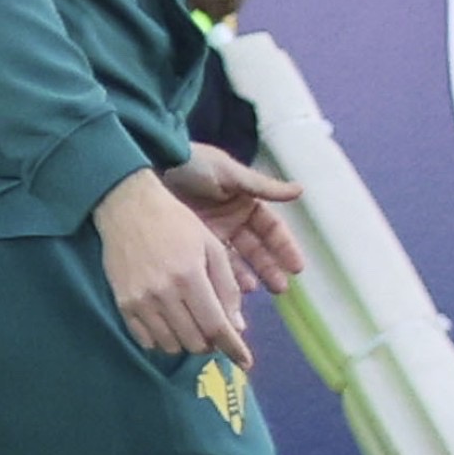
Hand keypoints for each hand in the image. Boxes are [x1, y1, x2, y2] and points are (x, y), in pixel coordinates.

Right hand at [96, 167, 252, 366]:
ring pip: (171, 346)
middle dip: (211, 343)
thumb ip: (227, 287)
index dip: (233, 348)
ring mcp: (140, 301)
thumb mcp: (211, 246)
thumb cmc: (176, 223)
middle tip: (214, 330)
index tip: (245, 362)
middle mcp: (164, 293)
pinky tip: (170, 325)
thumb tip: (237, 327)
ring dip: (188, 343)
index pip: (216, 326)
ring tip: (192, 325)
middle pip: (195, 342)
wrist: (128, 208)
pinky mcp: (123, 305)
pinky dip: (163, 341)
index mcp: (190, 276)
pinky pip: (146, 341)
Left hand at [163, 145, 305, 294]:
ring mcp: (213, 235)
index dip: (284, 247)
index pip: (271, 229)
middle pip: (257, 250)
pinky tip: (227, 290)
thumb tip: (299, 190)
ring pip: (236, 261)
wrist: (153, 163)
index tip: (296, 267)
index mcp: (245, 202)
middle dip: (270, 268)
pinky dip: (221, 278)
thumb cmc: (195, 164)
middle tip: (280, 288)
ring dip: (247, 277)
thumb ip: (264, 187)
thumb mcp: (231, 173)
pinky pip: (211, 265)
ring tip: (256, 291)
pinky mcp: (193, 245)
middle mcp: (232, 221)